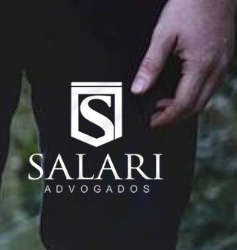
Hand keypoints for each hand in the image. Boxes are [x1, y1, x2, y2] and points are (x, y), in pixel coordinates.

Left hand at [132, 0, 233, 127]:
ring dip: (186, 106)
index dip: (166, 117)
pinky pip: (212, 84)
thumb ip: (150, 65)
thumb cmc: (190, 5)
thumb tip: (138, 90)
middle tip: (154, 118)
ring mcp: (225, 62)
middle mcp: (218, 67)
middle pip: (198, 105)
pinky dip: (196, 93)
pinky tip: (180, 89)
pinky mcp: (226, 56)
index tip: (151, 123)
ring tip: (162, 106)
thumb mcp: (163, 34)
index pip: (185, 103)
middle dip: (175, 117)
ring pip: (207, 96)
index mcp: (202, 64)